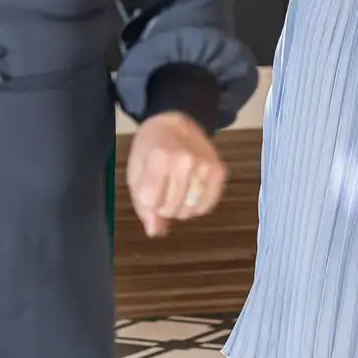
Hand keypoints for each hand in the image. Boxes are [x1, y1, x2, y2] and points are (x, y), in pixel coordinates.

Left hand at [126, 111, 227, 239]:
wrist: (175, 125)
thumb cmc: (150, 149)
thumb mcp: (136, 173)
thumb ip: (143, 204)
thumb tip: (156, 232)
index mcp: (161, 157)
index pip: (150, 201)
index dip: (146, 200)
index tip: (148, 187)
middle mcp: (187, 161)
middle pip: (170, 208)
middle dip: (162, 206)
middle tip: (162, 187)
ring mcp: (206, 166)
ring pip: (188, 211)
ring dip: (179, 207)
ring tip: (176, 189)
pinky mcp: (220, 172)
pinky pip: (206, 206)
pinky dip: (195, 207)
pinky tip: (189, 193)